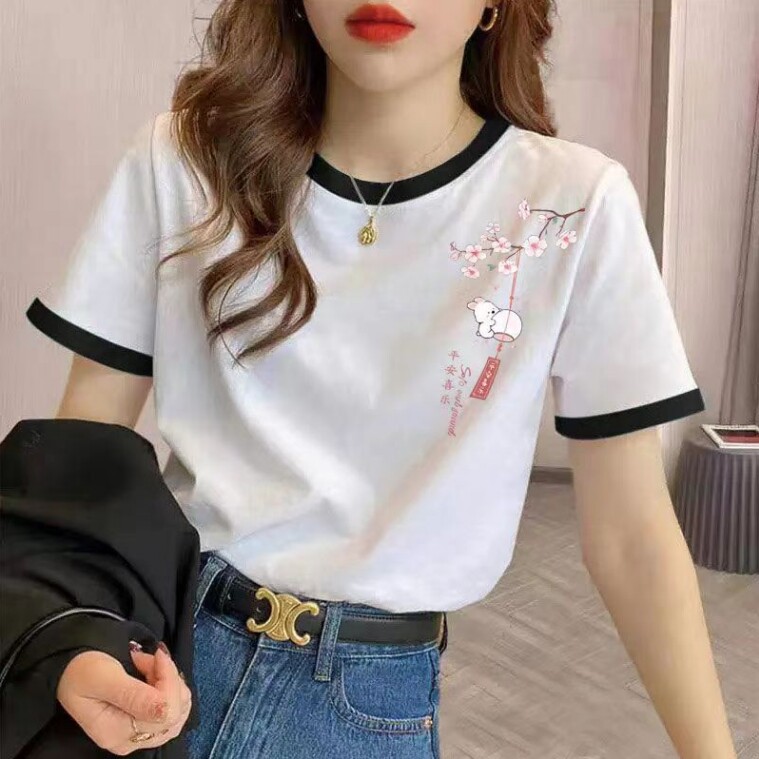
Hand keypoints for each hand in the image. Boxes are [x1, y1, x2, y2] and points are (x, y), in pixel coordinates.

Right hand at [56, 643, 191, 754]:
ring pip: (179, 711)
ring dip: (171, 681)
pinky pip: (174, 709)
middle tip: (149, 657)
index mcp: (116, 732)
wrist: (68, 669)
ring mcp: (138, 735)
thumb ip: (134, 696)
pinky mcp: (144, 724)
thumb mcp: (103, 678)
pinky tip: (156, 674)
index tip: (156, 653)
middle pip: (174, 713)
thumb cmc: (81, 671)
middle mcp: (129, 740)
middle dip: (170, 678)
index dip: (169, 679)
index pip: (165, 712)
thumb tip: (165, 711)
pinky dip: (172, 687)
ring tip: (150, 664)